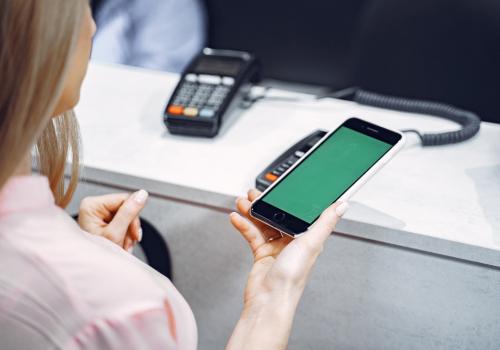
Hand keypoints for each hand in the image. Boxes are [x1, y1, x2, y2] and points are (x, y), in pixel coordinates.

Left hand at [78, 190, 148, 251]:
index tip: (133, 232)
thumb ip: (129, 212)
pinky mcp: (104, 221)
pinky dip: (126, 234)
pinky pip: (123, 221)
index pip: (124, 199)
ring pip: (126, 215)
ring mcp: (98, 214)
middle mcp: (94, 207)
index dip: (133, 215)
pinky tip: (122, 242)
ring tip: (124, 245)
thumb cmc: (96, 256)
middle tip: (127, 242)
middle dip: (130, 227)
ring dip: (129, 232)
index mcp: (92, 205)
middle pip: (126, 207)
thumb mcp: (116, 233)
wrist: (93, 271)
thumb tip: (142, 194)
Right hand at [227, 189, 347, 349]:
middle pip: (278, 216)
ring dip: (252, 212)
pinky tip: (237, 218)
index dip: (288, 200)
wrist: (269, 300)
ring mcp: (277, 247)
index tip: (280, 188)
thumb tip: (342, 205)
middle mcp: (293, 241)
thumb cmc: (292, 278)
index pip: (298, 212)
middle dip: (265, 204)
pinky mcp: (262, 254)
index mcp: (308, 238)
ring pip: (263, 223)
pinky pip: (252, 234)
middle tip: (254, 194)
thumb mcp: (311, 244)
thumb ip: (325, 222)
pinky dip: (244, 225)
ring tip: (243, 203)